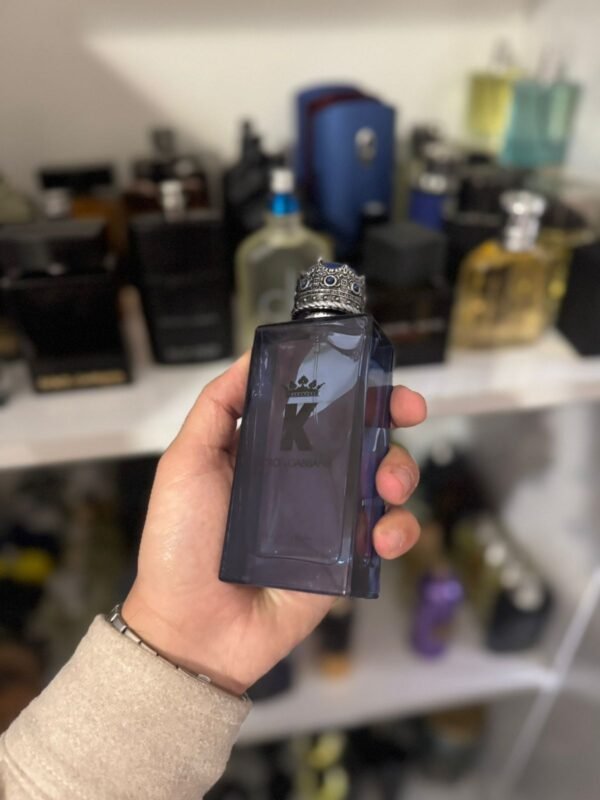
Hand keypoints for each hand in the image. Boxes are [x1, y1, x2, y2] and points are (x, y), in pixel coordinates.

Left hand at [123, 353, 426, 694]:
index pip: (321, 408)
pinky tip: (382, 537)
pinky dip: (398, 530)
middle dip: (391, 419)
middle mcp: (305, 480)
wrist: (192, 629)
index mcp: (272, 452)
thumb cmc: (179, 545)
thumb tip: (250, 357)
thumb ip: (215, 408)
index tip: (375, 375)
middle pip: (363, 437)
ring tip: (386, 486)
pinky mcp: (345, 560)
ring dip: (400, 471)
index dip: (352, 387)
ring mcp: (329, 520)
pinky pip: (387, 535)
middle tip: (404, 413)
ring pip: (384, 481)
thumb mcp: (186, 463)